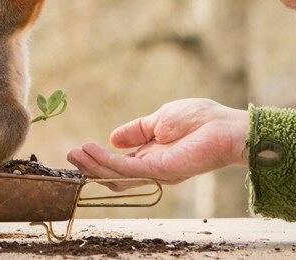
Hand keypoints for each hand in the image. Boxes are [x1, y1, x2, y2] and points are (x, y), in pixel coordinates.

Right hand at [67, 98, 248, 189]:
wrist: (226, 127)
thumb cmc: (201, 119)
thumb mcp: (160, 119)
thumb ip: (137, 131)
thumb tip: (113, 138)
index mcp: (152, 157)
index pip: (119, 165)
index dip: (98, 160)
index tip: (79, 150)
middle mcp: (151, 169)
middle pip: (113, 175)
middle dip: (89, 167)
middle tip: (70, 156)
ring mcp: (155, 171)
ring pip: (115, 176)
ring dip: (92, 165)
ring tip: (74, 153)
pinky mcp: (159, 169)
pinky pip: (125, 168)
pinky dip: (105, 160)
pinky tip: (91, 149)